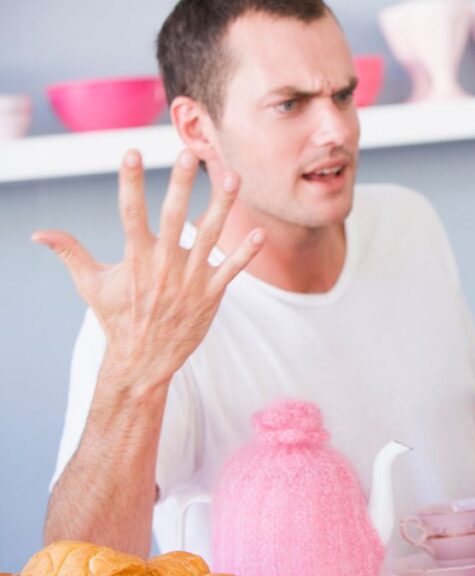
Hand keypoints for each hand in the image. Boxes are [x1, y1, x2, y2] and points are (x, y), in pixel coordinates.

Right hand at [32, 149, 263, 388]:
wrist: (143, 360)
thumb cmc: (118, 319)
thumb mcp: (92, 286)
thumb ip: (71, 254)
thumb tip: (39, 234)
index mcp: (135, 259)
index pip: (130, 212)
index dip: (130, 182)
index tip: (131, 152)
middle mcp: (163, 266)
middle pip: (172, 217)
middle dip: (180, 185)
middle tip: (187, 153)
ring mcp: (190, 281)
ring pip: (209, 237)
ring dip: (222, 207)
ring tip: (232, 178)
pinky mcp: (211, 295)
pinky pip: (232, 270)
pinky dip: (246, 252)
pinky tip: (260, 231)